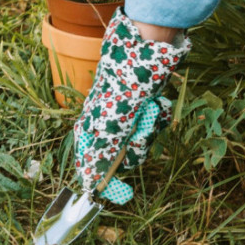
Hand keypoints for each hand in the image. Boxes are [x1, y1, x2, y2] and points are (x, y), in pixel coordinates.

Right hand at [73, 10, 189, 204]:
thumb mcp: (111, 128)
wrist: (146, 50)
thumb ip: (100, 158)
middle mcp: (104, 126)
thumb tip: (87, 186)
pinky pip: (152, 125)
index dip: (107, 183)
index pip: (92, 168)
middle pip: (123, 157)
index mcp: (89, 130)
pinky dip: (157, 116)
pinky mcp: (141, 107)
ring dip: (150, 128)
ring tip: (149, 107)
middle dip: (137, 146)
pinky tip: (155, 100)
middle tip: (140, 129)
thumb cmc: (124, 88)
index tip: (125, 195)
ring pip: (141, 141)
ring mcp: (124, 117)